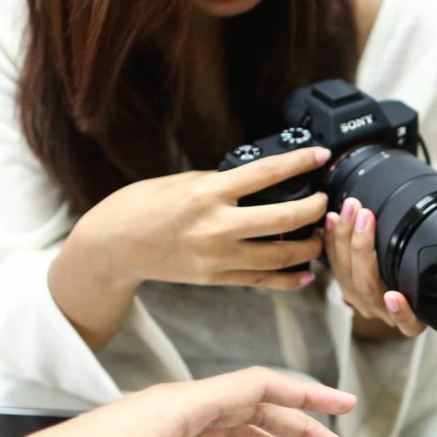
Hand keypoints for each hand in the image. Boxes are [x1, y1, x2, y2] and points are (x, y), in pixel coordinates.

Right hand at [66, 146, 331, 293]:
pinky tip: (305, 273)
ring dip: (309, 246)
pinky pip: (262, 281)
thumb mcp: (183, 181)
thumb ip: (222, 183)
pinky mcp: (215, 278)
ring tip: (319, 235)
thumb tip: (259, 182)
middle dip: (314, 209)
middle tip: (324, 200)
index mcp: (208, 192)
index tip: (321, 155)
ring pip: (281, 256)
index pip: (267, 173)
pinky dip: (289, 279)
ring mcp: (217, 257)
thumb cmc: (143, 206)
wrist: (112, 245)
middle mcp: (216, 226)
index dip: (300, 162)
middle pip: (284, 218)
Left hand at [327, 161, 436, 338]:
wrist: (418, 272)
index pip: (410, 322)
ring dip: (344, 242)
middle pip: (368, 287)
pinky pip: (335, 268)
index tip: (394, 295)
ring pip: (347, 278)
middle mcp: (389, 312)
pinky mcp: (348, 287)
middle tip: (364, 215)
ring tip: (348, 211)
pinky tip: (332, 222)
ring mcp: (366, 302)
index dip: (402, 312)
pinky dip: (332, 244)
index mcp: (418, 312)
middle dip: (362, 249)